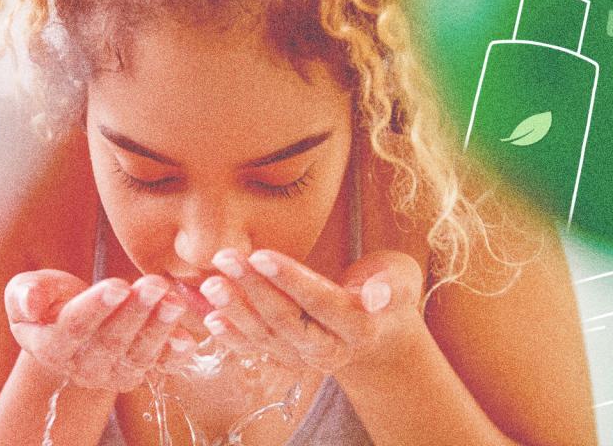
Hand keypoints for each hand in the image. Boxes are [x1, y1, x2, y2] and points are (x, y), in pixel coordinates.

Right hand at [4, 270, 198, 392]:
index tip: (117, 286)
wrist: (70, 323)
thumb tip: (30, 302)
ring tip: (173, 301)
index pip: (74, 328)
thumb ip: (25, 294)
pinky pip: (161, 366)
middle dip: (135, 313)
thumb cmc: (49, 301)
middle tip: (154, 285)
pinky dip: (175, 354)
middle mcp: (84, 366)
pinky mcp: (141, 369)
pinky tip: (187, 338)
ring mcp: (115, 372)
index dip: (96, 308)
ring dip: (159, 328)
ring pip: (138, 354)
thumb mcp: (25, 290)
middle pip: (111, 342)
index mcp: (51, 345)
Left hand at [198, 248, 423, 373]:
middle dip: (252, 289)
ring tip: (211, 283)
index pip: (319, 302)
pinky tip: (210, 318)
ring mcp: (304, 357)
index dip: (289, 279)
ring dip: (234, 310)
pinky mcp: (285, 357)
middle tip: (225, 258)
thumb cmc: (390, 291)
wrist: (380, 332)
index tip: (261, 255)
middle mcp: (329, 349)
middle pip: (285, 320)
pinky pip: (254, 349)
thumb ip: (392, 285)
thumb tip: (378, 296)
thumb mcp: (402, 279)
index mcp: (359, 327)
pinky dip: (231, 336)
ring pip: (264, 336)